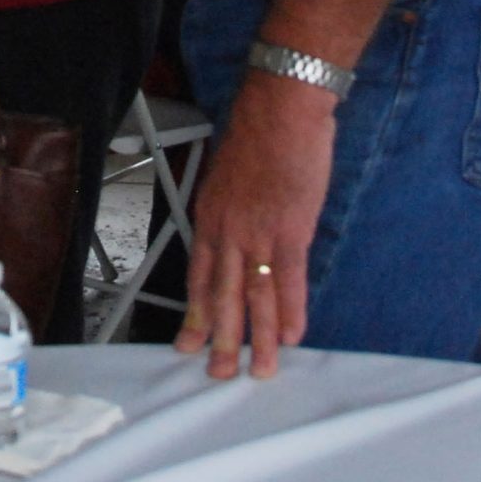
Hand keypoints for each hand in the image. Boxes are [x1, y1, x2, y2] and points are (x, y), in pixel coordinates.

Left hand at [175, 72, 334, 379]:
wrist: (279, 108)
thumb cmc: (258, 133)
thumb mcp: (229, 174)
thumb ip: (232, 208)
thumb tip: (241, 233)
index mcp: (210, 216)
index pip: (199, 275)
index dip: (196, 311)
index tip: (189, 341)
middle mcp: (227, 230)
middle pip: (221, 294)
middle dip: (219, 338)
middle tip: (217, 373)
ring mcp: (257, 232)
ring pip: (253, 295)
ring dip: (257, 337)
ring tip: (260, 370)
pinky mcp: (289, 228)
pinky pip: (288, 278)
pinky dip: (290, 310)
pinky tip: (291, 336)